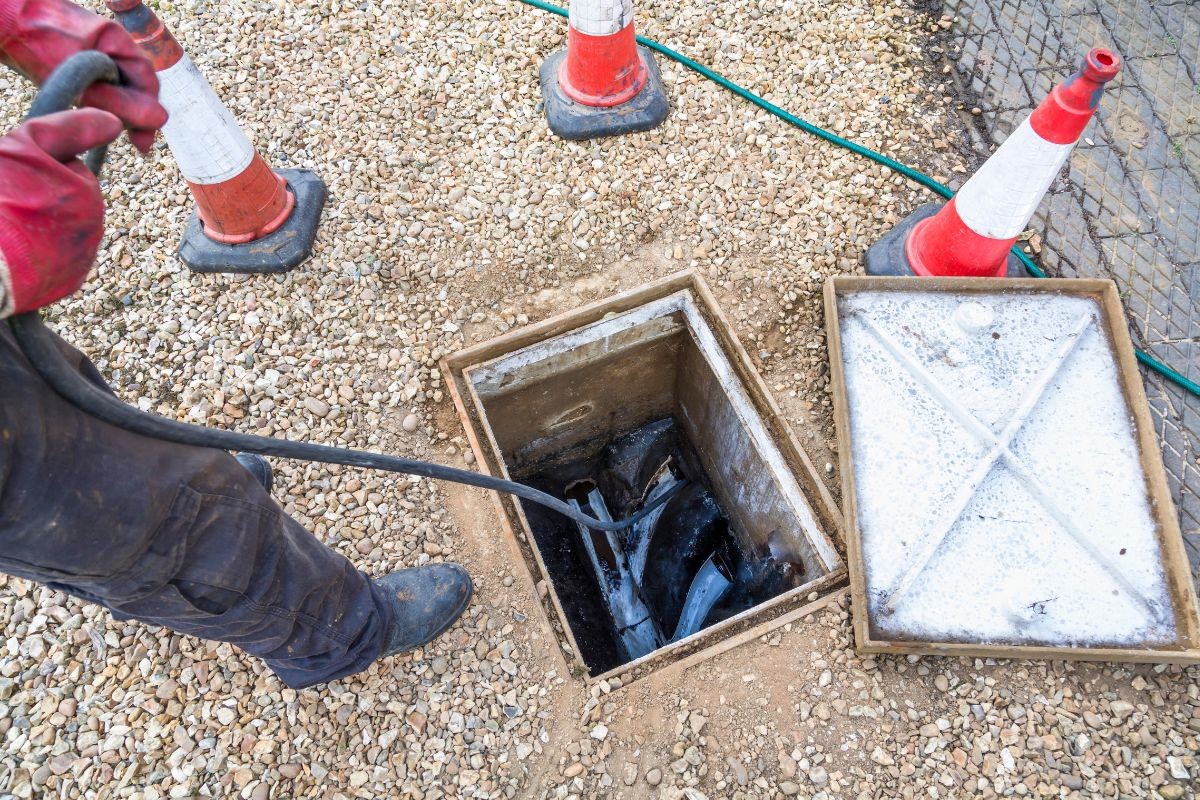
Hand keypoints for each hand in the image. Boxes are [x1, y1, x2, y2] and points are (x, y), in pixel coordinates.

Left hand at [0, 0, 166, 151]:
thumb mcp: (80, 75)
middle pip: (137, 88)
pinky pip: (104, 88)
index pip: (147, 84)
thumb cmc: (38, 39)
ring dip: (119, 112)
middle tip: (134, 144)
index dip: (149, 115)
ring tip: (112, 132)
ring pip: (120, 90)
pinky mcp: (85, 64)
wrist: (7, 20)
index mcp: (120, 42)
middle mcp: (115, 48)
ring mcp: (100, 54)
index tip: (142, 144)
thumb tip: (158, 120)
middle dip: (135, 115)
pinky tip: (97, 118)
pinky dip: (103, 105)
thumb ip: (117, 98)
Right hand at [0, 109, 123, 317]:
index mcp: (87, 192)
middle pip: (68, 202)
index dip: (37, 169)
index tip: (16, 178)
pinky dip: (40, 255)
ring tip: (11, 228)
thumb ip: (70, 129)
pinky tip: (17, 251)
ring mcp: (84, 257)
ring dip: (41, 227)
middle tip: (10, 204)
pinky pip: (58, 261)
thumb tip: (113, 121)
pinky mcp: (70, 283)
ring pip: (63, 231)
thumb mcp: (25, 146)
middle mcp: (95, 226)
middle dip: (42, 199)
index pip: (69, 171)